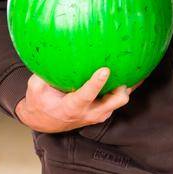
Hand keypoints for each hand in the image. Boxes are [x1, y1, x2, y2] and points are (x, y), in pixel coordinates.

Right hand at [14, 67, 134, 132]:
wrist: (46, 121)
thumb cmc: (40, 102)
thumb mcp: (35, 89)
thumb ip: (41, 74)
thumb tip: (49, 52)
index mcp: (72, 107)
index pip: (86, 95)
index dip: (96, 83)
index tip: (105, 70)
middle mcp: (90, 113)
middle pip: (114, 102)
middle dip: (122, 89)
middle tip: (126, 70)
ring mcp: (99, 113)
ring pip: (120, 100)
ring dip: (128, 85)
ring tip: (137, 65)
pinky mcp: (104, 110)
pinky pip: (118, 98)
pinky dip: (126, 86)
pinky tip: (134, 70)